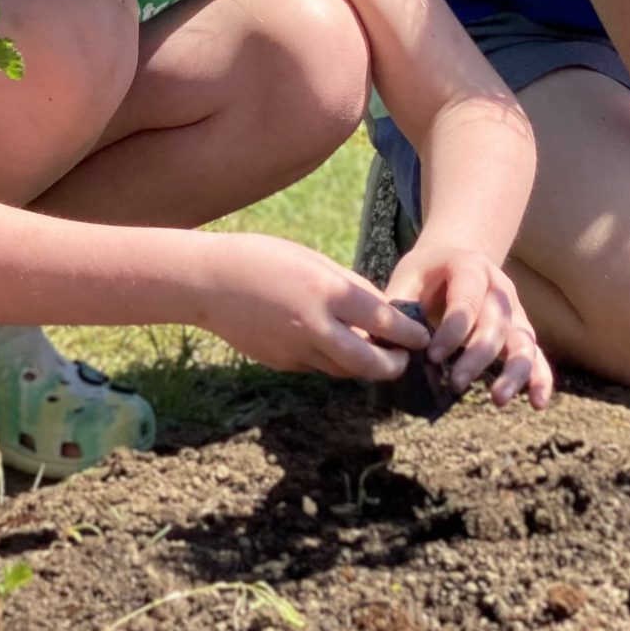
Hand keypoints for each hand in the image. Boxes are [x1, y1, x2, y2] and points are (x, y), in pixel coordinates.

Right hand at [197, 233, 425, 380]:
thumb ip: (351, 289)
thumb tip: (383, 313)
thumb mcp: (314, 261)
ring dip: (364, 365)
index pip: (385, 324)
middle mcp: (315, 327)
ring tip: (373, 351)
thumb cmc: (263, 259)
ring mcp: (296, 350)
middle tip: (403, 359)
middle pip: (370, 365)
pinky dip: (331, 359)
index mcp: (327, 293)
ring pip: (345, 371)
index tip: (421, 337)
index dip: (410, 335)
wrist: (208, 282)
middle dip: (394, 367)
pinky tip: (329, 342)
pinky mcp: (281, 363)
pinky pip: (317, 366)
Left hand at [384, 233, 552, 406]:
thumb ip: (398, 307)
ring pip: (523, 342)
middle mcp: (499, 288)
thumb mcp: (408, 277)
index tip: (431, 356)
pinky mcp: (522, 332)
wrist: (455, 260)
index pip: (467, 300)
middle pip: (496, 324)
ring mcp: (515, 311)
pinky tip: (537, 404)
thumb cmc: (425, 275)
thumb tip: (383, 344)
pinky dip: (541, 379)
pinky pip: (538, 356)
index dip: (452, 330)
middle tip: (455, 383)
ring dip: (513, 372)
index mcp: (470, 267)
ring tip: (497, 399)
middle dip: (477, 356)